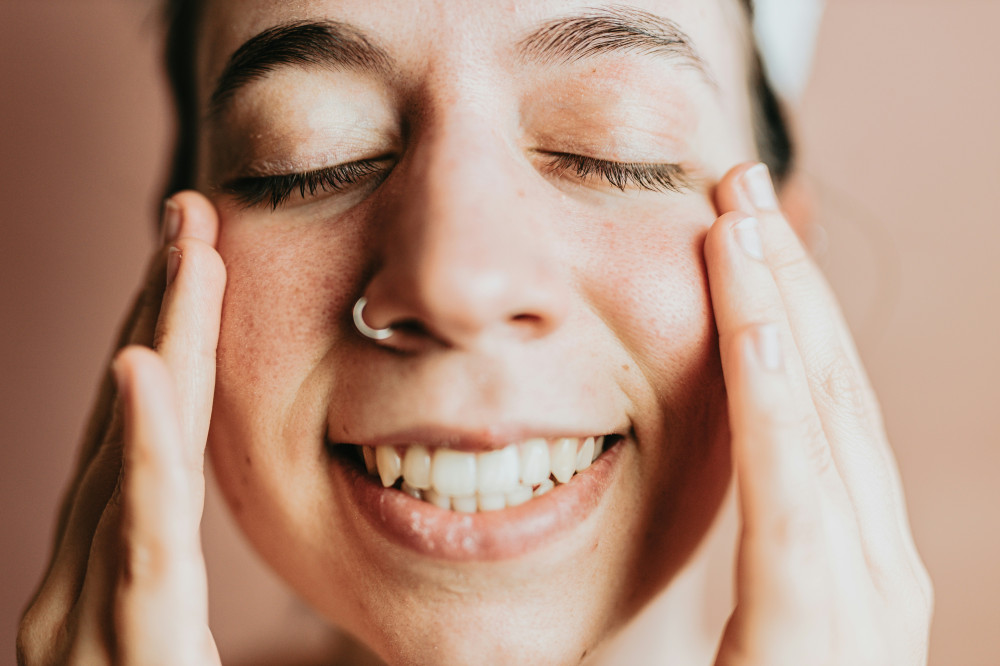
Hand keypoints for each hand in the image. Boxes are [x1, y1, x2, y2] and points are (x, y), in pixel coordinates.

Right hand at [18, 193, 226, 664]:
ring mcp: (82, 622)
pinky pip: (137, 541)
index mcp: (101, 589)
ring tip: (185, 250)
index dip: (163, 350)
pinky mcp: (121, 653)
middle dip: (158, 315)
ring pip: (132, 460)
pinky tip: (141, 368)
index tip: (191, 264)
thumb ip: (168, 602)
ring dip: (160, 346)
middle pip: (131, 428)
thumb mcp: (164, 665)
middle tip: (189, 216)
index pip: (139, 448)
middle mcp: (77, 589)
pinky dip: (141, 452)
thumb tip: (185, 534)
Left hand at [705, 164, 932, 664]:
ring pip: (824, 426)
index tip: (738, 230)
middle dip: (786, 286)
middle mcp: (874, 566)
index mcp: (848, 558)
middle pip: (829, 395)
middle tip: (738, 187)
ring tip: (741, 221)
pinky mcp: (828, 635)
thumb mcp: (744, 618)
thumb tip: (700, 445)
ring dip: (783, 314)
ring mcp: (867, 601)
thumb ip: (744, 535)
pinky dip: (780, 411)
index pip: (817, 406)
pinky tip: (755, 331)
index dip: (784, 310)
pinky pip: (799, 504)